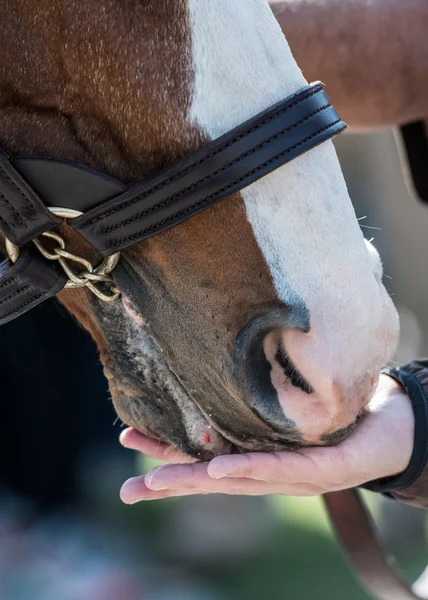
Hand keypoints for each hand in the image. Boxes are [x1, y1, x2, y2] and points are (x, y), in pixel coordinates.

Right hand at [119, 374, 414, 502]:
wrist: (394, 423)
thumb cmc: (338, 411)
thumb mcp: (290, 397)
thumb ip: (260, 389)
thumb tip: (226, 358)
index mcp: (259, 451)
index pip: (205, 451)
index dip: (167, 448)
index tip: (126, 436)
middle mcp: (272, 469)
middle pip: (212, 475)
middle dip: (169, 481)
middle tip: (127, 491)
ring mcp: (298, 474)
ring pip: (240, 480)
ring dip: (197, 481)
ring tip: (158, 481)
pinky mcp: (327, 469)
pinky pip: (285, 468)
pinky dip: (249, 469)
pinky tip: (218, 469)